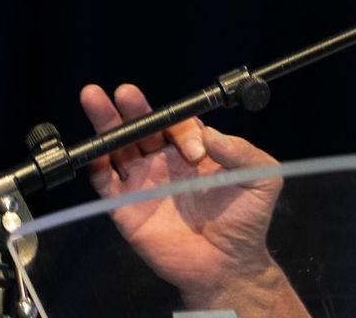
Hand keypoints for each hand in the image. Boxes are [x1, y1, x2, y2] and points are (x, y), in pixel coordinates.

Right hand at [79, 83, 289, 308]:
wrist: (227, 264)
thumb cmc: (247, 220)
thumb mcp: (261, 178)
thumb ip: (242, 152)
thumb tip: (211, 134)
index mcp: (194, 151)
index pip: (178, 124)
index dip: (182, 129)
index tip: (194, 151)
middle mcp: (165, 161)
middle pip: (143, 127)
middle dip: (132, 108)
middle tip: (123, 92)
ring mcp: (144, 183)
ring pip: (119, 147)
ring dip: (107, 124)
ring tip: (94, 98)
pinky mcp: (126, 208)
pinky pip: (106, 183)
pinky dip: (97, 165)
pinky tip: (93, 150)